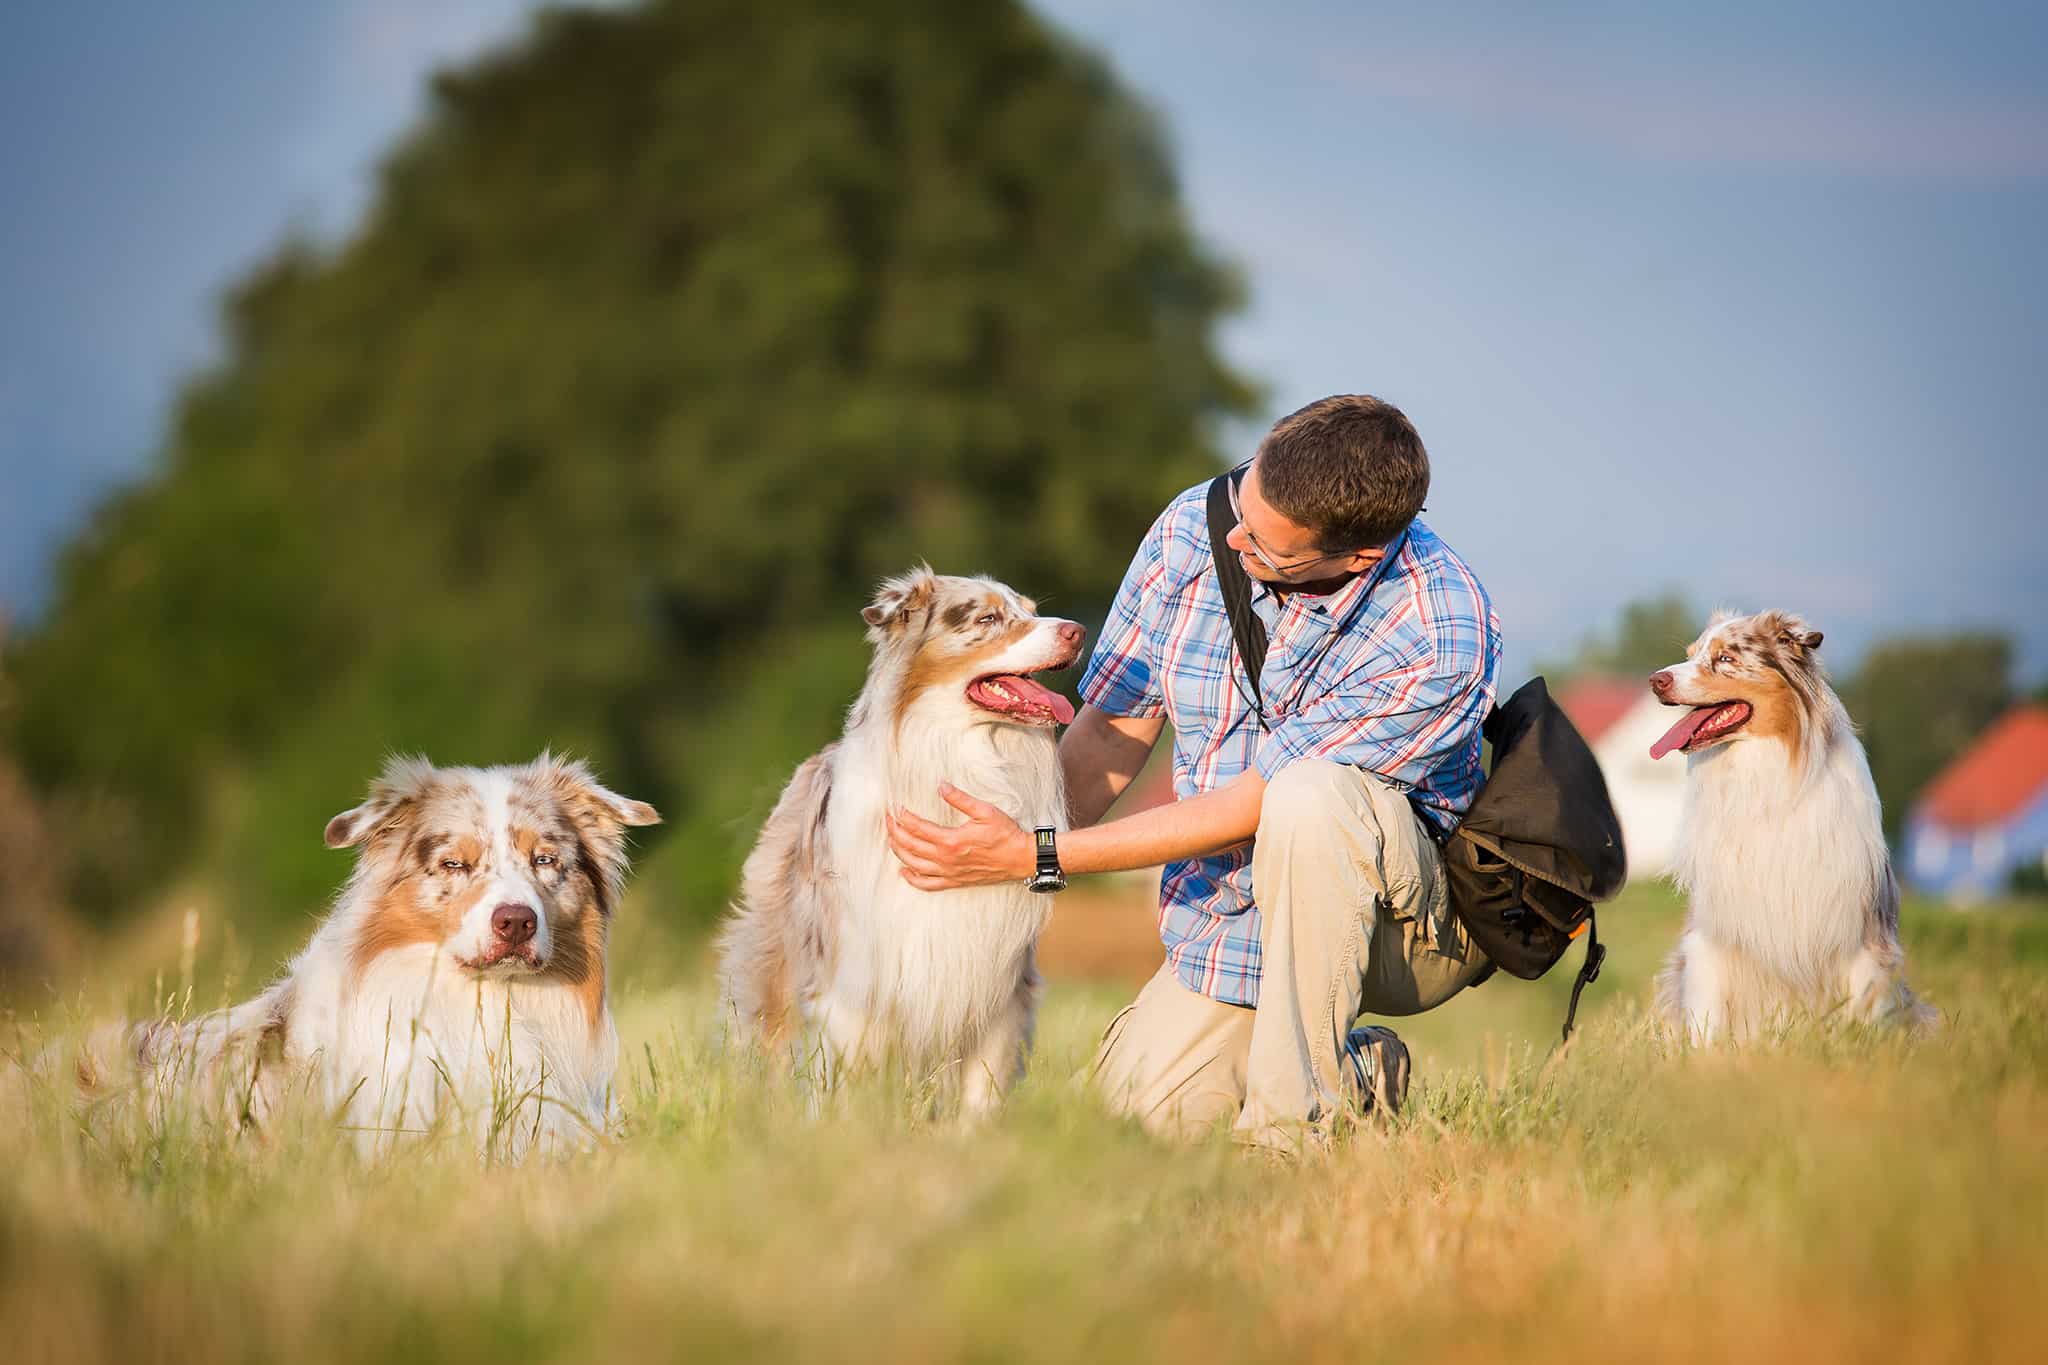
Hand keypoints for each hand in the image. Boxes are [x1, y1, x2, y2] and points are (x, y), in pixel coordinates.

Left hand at [885, 782, 1033, 890]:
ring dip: (899, 851)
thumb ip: (960, 799)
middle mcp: (946, 859)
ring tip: (891, 839)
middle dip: (895, 832)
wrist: (1020, 859)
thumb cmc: (1004, 834)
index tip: (896, 807)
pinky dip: (912, 879)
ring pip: (914, 865)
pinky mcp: (954, 881)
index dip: (903, 817)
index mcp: (951, 841)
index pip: (917, 828)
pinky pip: (927, 884)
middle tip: (888, 819)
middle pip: (910, 846)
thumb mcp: (984, 811)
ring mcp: (949, 872)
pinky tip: (904, 871)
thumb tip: (941, 786)